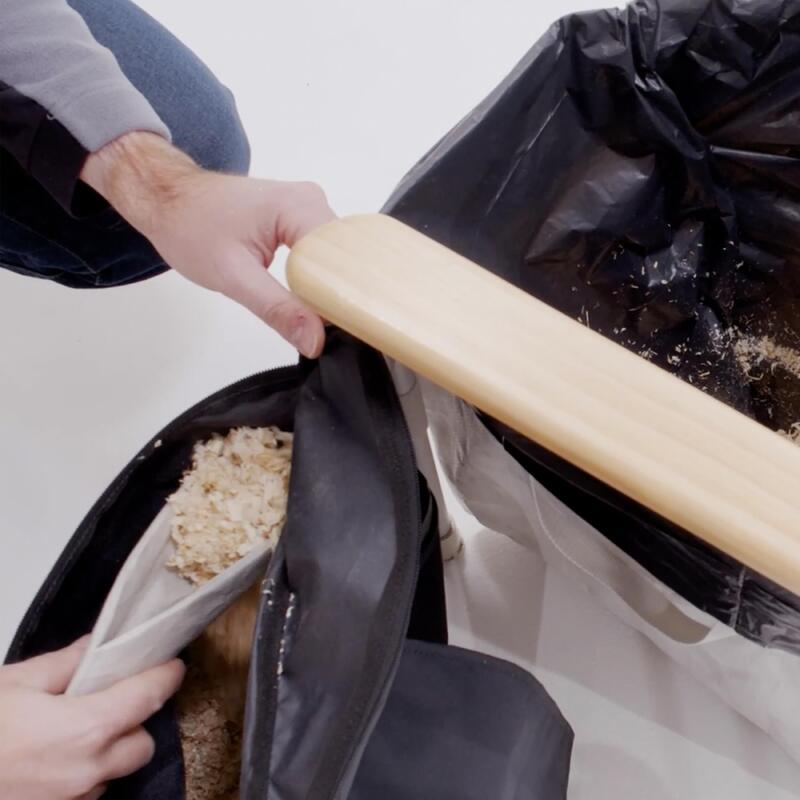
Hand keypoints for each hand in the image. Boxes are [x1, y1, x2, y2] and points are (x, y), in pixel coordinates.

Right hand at [0, 637, 184, 799]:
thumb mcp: (16, 683)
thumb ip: (65, 664)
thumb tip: (94, 646)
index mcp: (86, 729)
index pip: (148, 697)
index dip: (165, 676)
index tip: (172, 664)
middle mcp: (87, 771)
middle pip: (141, 744)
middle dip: (135, 721)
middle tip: (112, 700)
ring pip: (114, 773)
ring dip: (108, 751)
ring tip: (76, 731)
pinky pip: (86, 795)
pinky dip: (83, 775)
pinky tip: (54, 758)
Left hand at [80, 132, 334, 357]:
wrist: (167, 199)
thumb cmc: (190, 227)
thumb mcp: (233, 277)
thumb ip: (278, 309)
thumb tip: (316, 340)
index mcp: (299, 206)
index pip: (339, 258)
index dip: (342, 296)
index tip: (345, 331)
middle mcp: (312, 200)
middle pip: (343, 258)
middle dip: (340, 295)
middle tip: (337, 333)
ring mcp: (309, 208)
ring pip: (336, 258)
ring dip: (330, 288)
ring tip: (329, 320)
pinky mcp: (301, 219)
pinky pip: (323, 254)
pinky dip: (320, 279)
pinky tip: (316, 301)